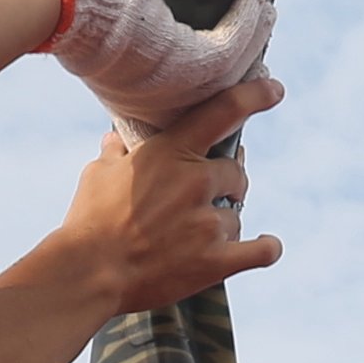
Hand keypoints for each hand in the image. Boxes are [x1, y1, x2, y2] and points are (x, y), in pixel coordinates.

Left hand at [11, 0, 274, 133]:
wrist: (64, 6)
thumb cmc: (70, 10)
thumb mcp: (96, 28)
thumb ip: (111, 27)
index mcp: (137, 109)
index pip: (188, 109)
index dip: (218, 88)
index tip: (237, 67)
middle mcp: (161, 109)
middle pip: (220, 94)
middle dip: (247, 68)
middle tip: (260, 41)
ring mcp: (177, 92)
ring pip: (233, 65)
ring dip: (255, 34)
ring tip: (263, 9)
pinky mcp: (190, 64)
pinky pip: (233, 44)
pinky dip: (249, 20)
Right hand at [39, 89, 285, 316]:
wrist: (89, 273)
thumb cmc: (89, 221)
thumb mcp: (98, 173)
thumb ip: (116, 153)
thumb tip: (115, 140)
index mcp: (172, 152)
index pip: (225, 112)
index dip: (254, 96)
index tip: (274, 90)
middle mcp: (196, 182)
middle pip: (235, 174)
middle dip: (227, 184)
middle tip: (209, 196)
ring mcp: (208, 223)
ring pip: (236, 215)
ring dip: (223, 223)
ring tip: (195, 237)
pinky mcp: (214, 261)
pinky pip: (259, 251)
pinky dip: (265, 249)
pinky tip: (266, 246)